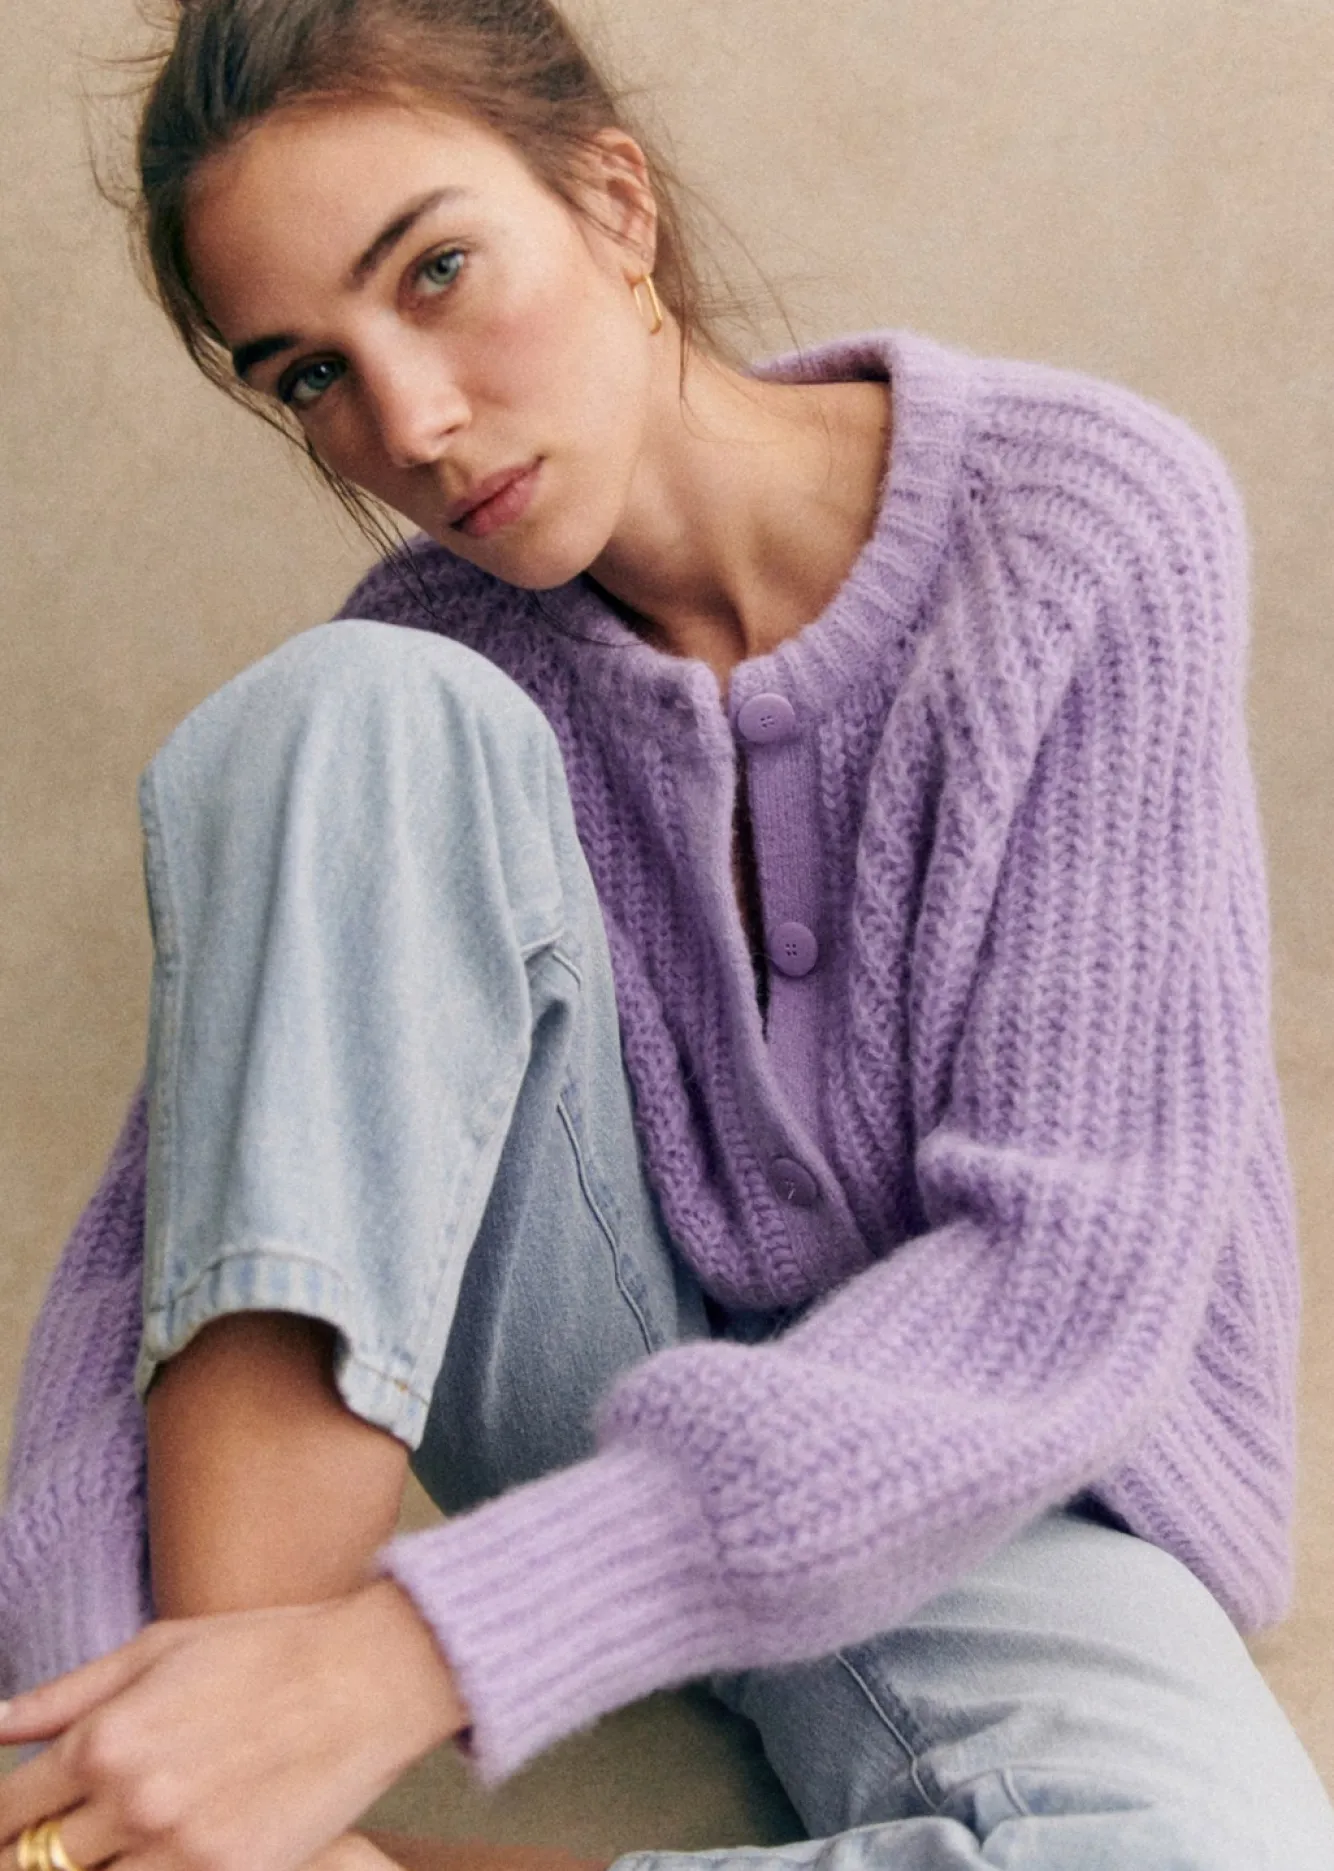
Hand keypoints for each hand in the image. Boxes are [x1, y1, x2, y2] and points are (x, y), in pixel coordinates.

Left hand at [0, 1581, 467, 1870]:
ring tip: (121, 1840)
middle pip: (34, 1866)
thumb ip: (63, 1696)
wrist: (368, 1678)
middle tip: (70, 1834)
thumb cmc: (264, 1649)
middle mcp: (131, 1801)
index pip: (5, 1813)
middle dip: (36, 1853)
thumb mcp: (157, 1649)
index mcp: (105, 1738)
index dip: (2, 1821)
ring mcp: (179, 1850)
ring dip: (91, 1869)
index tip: (19, 1820)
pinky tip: (160, 1852)